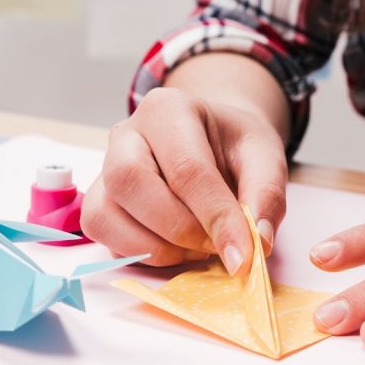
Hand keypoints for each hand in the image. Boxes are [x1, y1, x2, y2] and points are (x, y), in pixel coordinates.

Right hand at [81, 87, 287, 273]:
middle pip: (130, 183)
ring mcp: (104, 169)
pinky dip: (140, 253)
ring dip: (157, 246)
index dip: (217, 218)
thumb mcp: (265, 157)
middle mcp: (126, 134)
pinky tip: (175, 248)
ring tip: (198, 247)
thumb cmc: (233, 146)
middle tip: (215, 245)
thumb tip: (256, 242)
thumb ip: (267, 195)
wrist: (212, 142)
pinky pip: (103, 235)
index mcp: (168, 109)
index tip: (244, 255)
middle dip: (178, 229)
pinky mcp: (97, 202)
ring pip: (105, 214)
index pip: (187, 168)